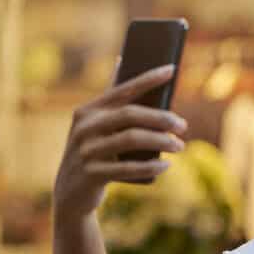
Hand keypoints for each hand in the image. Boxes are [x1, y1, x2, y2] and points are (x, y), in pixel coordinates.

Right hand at [52, 61, 187, 220]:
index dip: (148, 78)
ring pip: (131, 139)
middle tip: (183, 125)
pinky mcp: (92, 174)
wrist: (70, 193)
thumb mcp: (96, 128)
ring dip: (161, 141)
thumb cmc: (93, 154)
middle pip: (130, 114)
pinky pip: (128, 168)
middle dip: (161, 118)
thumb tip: (122, 60)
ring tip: (180, 146)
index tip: (172, 69)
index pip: (122, 89)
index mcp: (87, 111)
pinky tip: (166, 164)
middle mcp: (84, 127)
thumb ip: (110, 101)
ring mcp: (86, 151)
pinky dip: (151, 166)